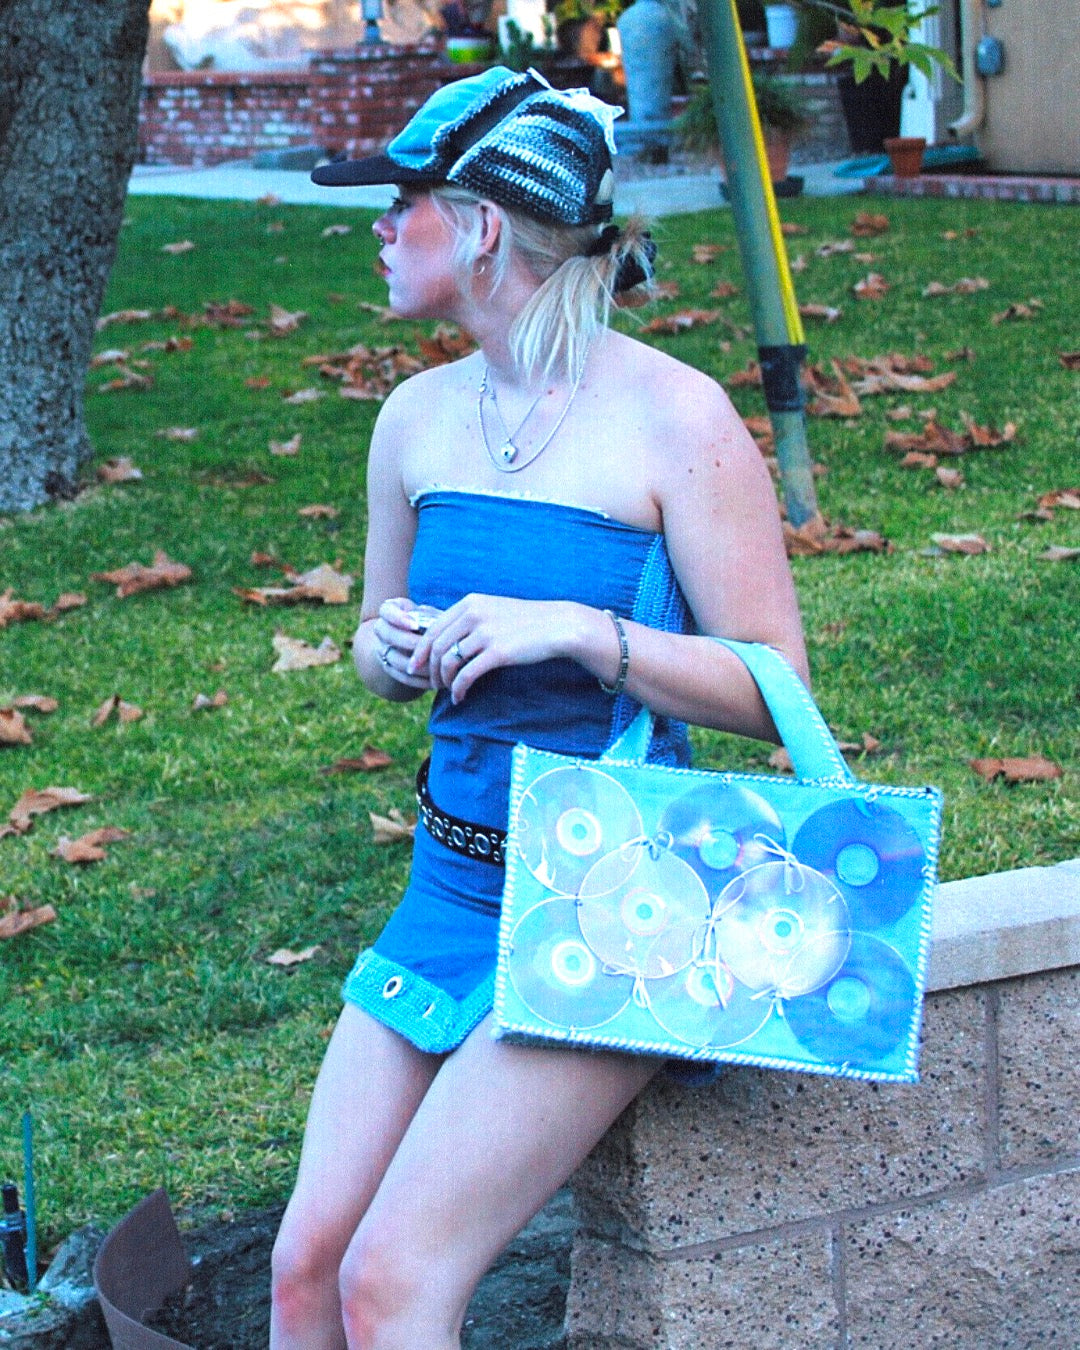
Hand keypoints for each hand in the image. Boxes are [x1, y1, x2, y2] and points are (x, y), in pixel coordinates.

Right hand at [370, 597, 442, 687]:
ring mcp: (383, 650)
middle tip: (432, 648)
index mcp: (389, 610)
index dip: (398, 618)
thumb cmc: (430, 622)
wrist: (417, 640)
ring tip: (438, 667)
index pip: (387, 610)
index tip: (415, 625)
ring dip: (418, 665)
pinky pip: (402, 677)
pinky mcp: (389, 668)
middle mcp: (382, 629)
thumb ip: (433, 617)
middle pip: (389, 636)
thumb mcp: (430, 614)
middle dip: (411, 643)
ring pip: (396, 660)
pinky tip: (436, 681)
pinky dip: (419, 680)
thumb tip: (441, 624)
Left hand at [408, 594, 576, 703]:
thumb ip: (469, 618)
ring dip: (444, 681)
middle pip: (436, 647)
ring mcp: (485, 633)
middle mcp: (473, 615)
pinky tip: (460, 697)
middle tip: (432, 684)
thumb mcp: (493, 609)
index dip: (420, 650)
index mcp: (469, 603)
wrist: (558, 625)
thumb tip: (446, 637)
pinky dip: (458, 689)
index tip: (415, 666)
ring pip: (448, 662)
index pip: (432, 628)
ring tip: (449, 690)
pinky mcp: (497, 652)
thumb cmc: (526, 621)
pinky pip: (466, 675)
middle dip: (429, 669)